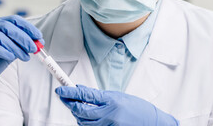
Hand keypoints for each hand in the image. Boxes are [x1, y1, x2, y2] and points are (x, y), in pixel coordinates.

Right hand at [0, 15, 42, 111]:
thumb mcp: (11, 52)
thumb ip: (22, 45)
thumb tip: (38, 42)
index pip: (15, 20)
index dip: (28, 28)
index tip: (39, 37)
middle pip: (8, 27)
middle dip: (23, 38)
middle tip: (34, 48)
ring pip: (0, 37)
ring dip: (16, 47)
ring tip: (25, 57)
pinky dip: (3, 52)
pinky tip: (10, 57)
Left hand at [55, 85, 177, 125]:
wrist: (153, 122)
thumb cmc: (138, 109)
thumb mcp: (119, 96)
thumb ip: (99, 95)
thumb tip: (82, 90)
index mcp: (111, 100)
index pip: (85, 95)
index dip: (70, 92)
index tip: (60, 90)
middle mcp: (109, 113)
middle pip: (80, 111)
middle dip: (71, 105)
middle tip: (66, 98)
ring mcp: (109, 125)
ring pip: (83, 122)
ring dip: (78, 115)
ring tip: (79, 108)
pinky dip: (87, 123)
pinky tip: (90, 118)